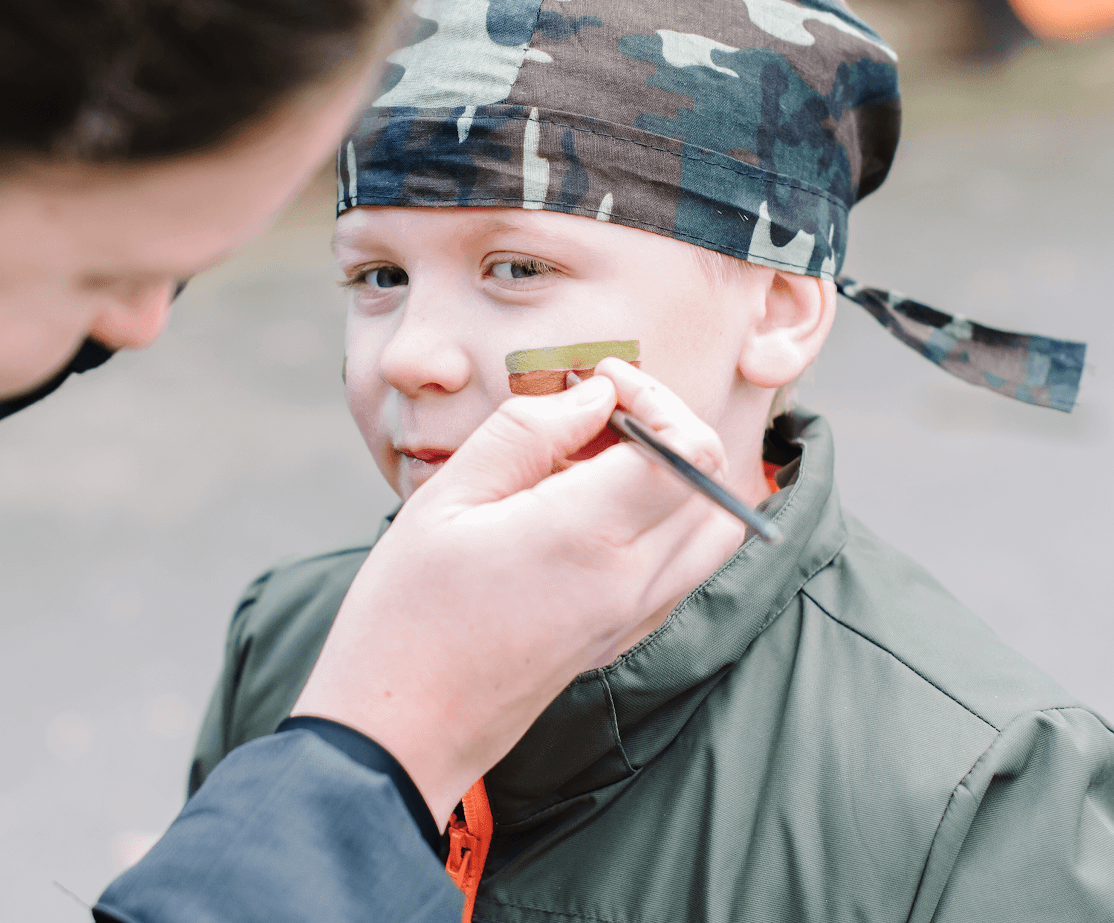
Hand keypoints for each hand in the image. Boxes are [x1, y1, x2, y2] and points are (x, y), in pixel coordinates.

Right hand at [291, 358, 741, 826]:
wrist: (400, 731)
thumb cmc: (405, 615)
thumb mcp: (445, 499)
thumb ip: (526, 433)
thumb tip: (591, 395)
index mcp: (588, 537)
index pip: (684, 446)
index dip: (653, 396)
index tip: (598, 380)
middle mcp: (631, 581)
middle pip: (712, 481)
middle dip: (668, 426)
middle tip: (598, 411)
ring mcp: (635, 619)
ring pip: (713, 528)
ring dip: (677, 477)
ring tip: (597, 460)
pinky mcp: (624, 641)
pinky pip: (683, 568)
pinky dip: (664, 523)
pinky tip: (590, 511)